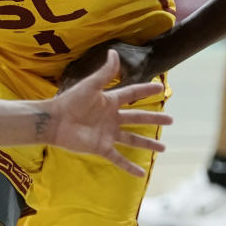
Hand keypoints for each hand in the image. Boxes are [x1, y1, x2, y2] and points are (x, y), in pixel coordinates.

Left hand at [46, 50, 171, 176]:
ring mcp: (107, 134)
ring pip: (132, 139)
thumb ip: (105, 72)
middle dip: (154, 119)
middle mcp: (111, 118)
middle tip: (171, 120)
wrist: (54, 121)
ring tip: (163, 149)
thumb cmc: (70, 101)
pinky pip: (118, 158)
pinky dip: (129, 166)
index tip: (160, 87)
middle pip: (138, 118)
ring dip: (147, 144)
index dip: (146, 90)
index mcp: (110, 101)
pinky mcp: (101, 148)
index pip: (132, 94)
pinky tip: (141, 174)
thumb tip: (114, 52)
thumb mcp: (90, 85)